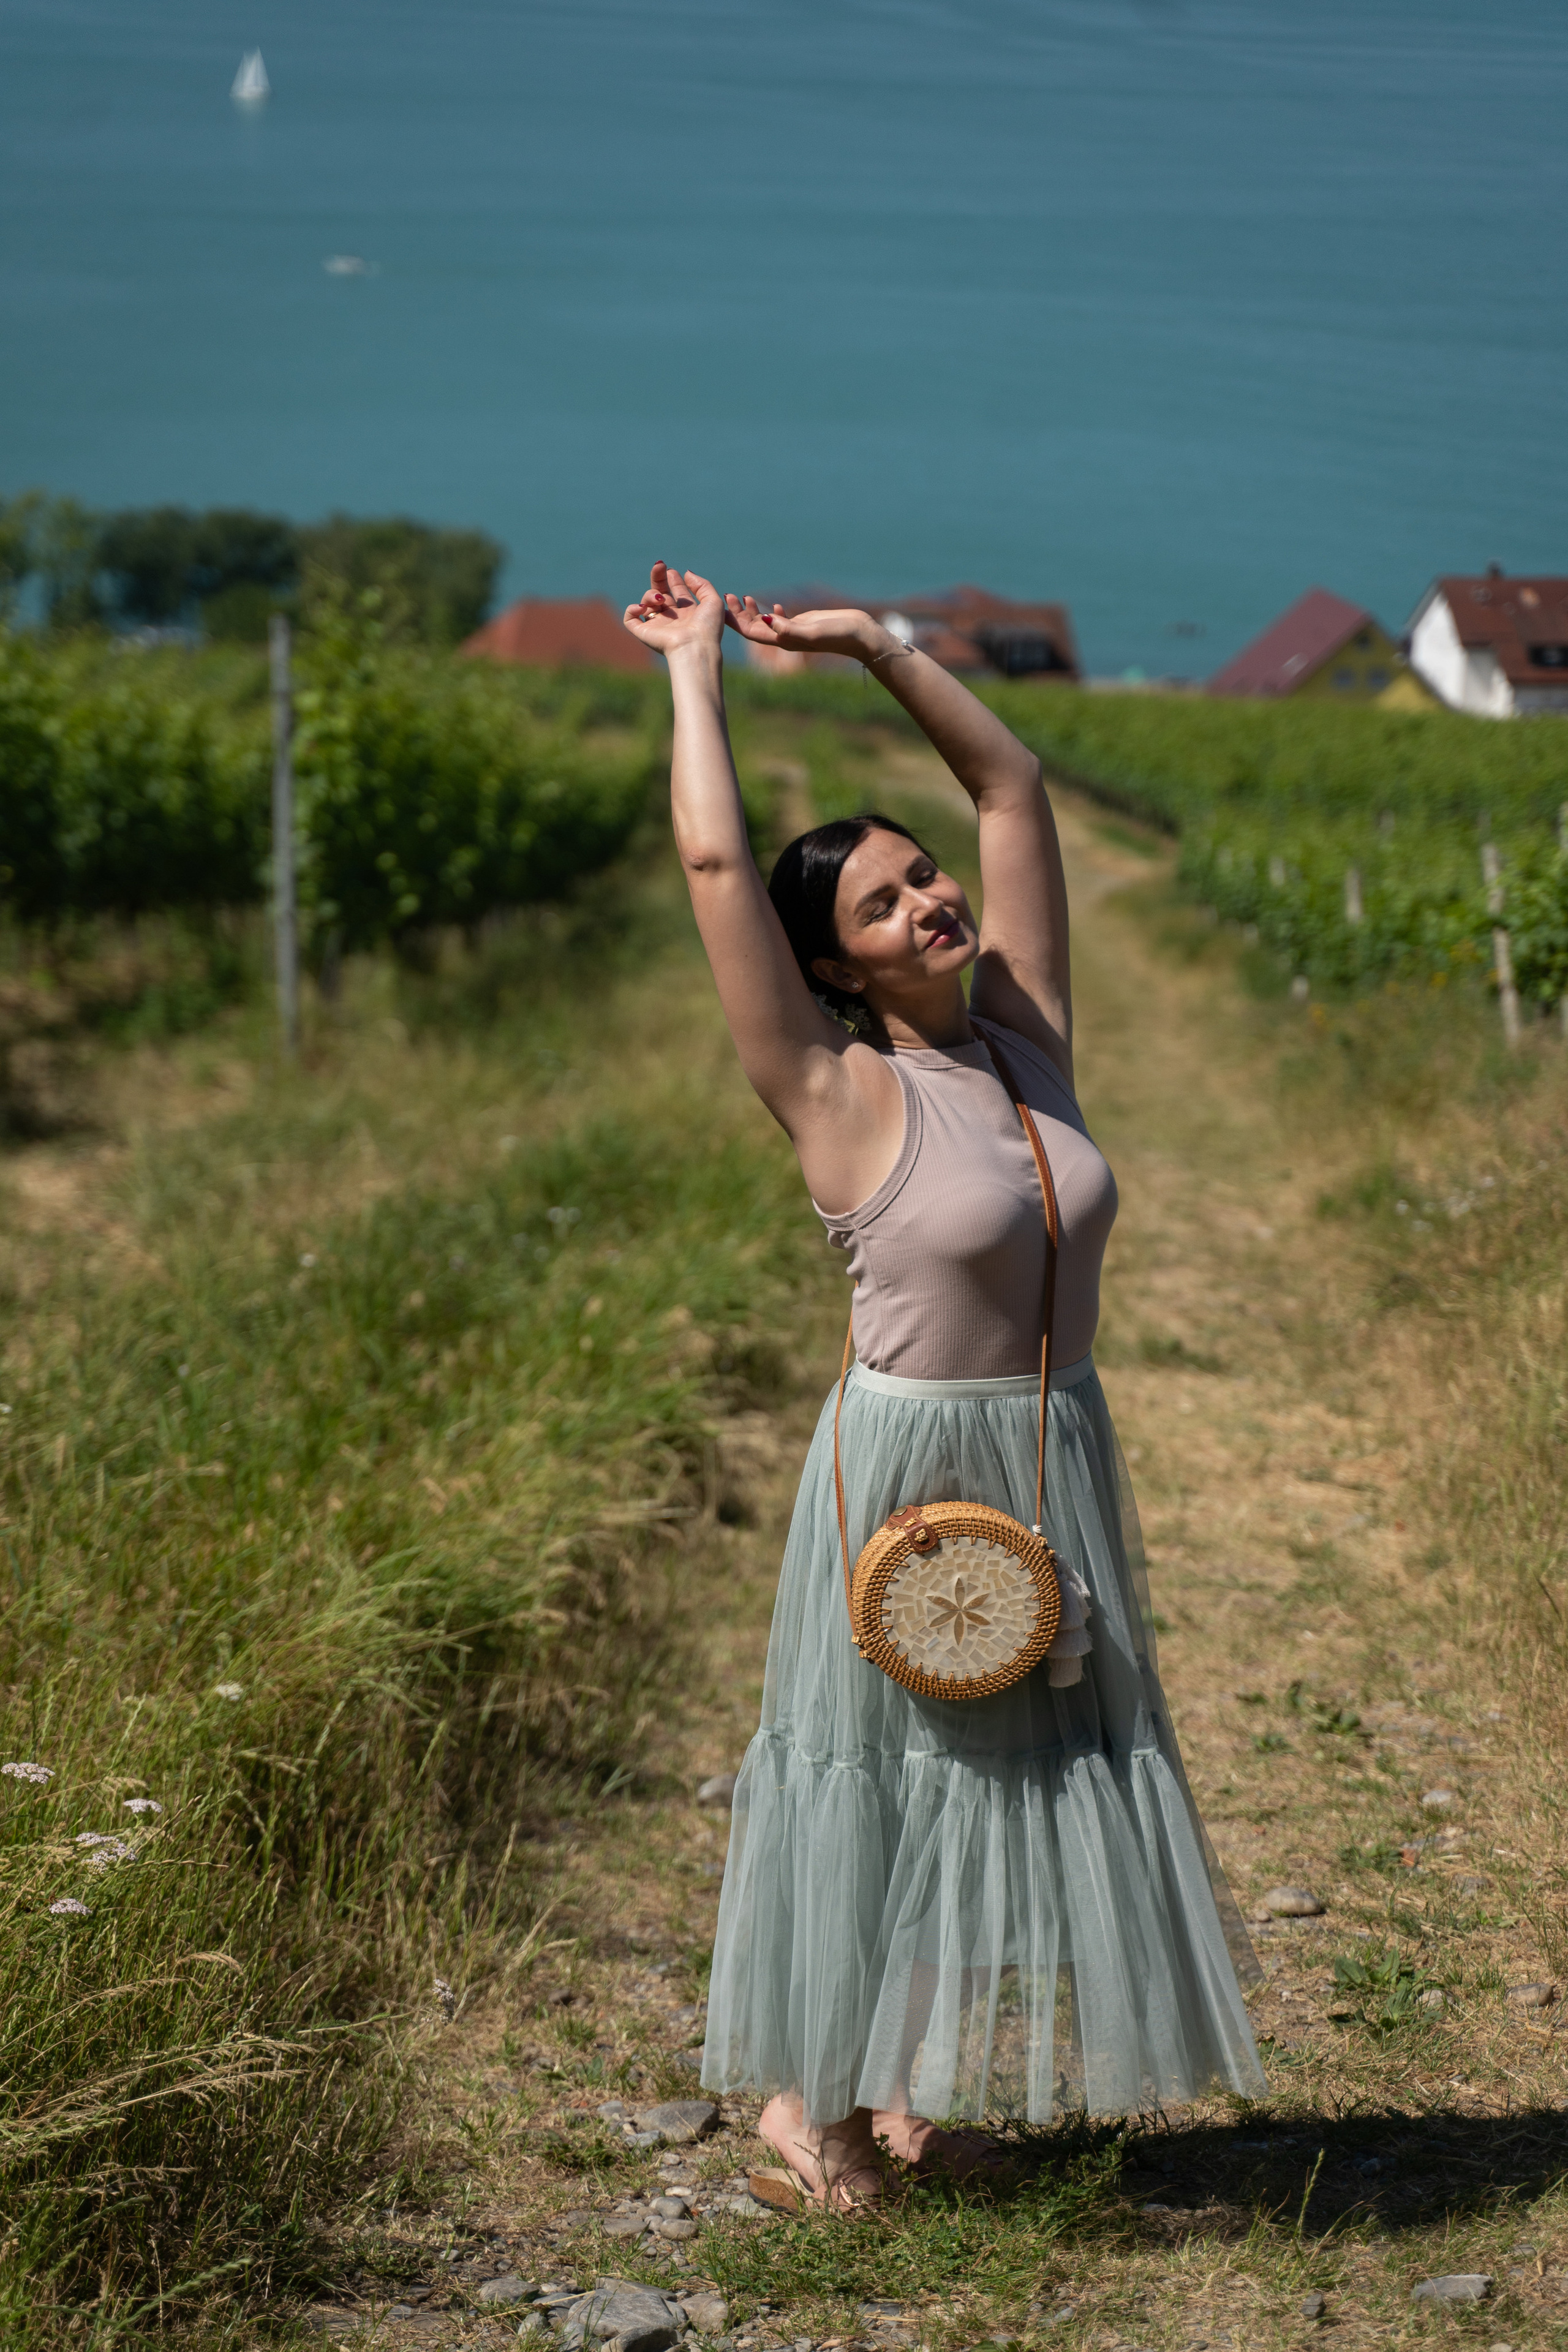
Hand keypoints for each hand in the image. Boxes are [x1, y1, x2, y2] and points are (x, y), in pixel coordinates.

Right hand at [624, 561, 724, 657]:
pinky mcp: (644, 633)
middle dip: (658, 578)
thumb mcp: (713, 601)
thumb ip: (702, 584)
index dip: (673, 579)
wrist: (694, 647)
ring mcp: (657, 626)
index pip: (677, 592)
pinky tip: (642, 607)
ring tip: (660, 599)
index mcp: (688, 613)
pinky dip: (631, 609)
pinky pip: (630, 619)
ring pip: (646, 602)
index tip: (672, 571)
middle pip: (660, 593)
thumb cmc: (706, 628)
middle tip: (659, 565)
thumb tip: (686, 573)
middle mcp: (672, 619)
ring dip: (650, 594)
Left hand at [723, 595, 884, 663]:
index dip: (736, 621)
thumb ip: (789, 628)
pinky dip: (772, 612)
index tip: (723, 607)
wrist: (859, 636)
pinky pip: (783, 620)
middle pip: (755, 627)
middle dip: (739, 614)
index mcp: (784, 641)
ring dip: (753, 611)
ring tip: (742, 597)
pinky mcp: (805, 624)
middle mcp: (786, 638)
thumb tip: (766, 618)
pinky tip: (771, 605)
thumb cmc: (838, 635)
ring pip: (767, 623)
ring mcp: (795, 631)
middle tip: (727, 596)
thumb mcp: (811, 631)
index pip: (752, 633)